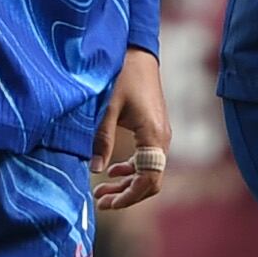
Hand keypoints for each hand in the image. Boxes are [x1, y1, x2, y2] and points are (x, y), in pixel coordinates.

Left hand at [95, 48, 169, 208]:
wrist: (138, 52)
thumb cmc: (122, 75)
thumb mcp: (107, 107)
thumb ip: (101, 139)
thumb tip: (95, 170)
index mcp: (153, 135)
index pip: (148, 179)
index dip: (129, 196)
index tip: (106, 204)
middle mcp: (162, 138)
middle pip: (150, 181)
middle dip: (126, 195)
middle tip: (99, 201)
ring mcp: (161, 135)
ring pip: (149, 172)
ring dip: (126, 184)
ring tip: (100, 191)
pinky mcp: (154, 131)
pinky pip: (147, 160)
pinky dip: (131, 170)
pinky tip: (112, 171)